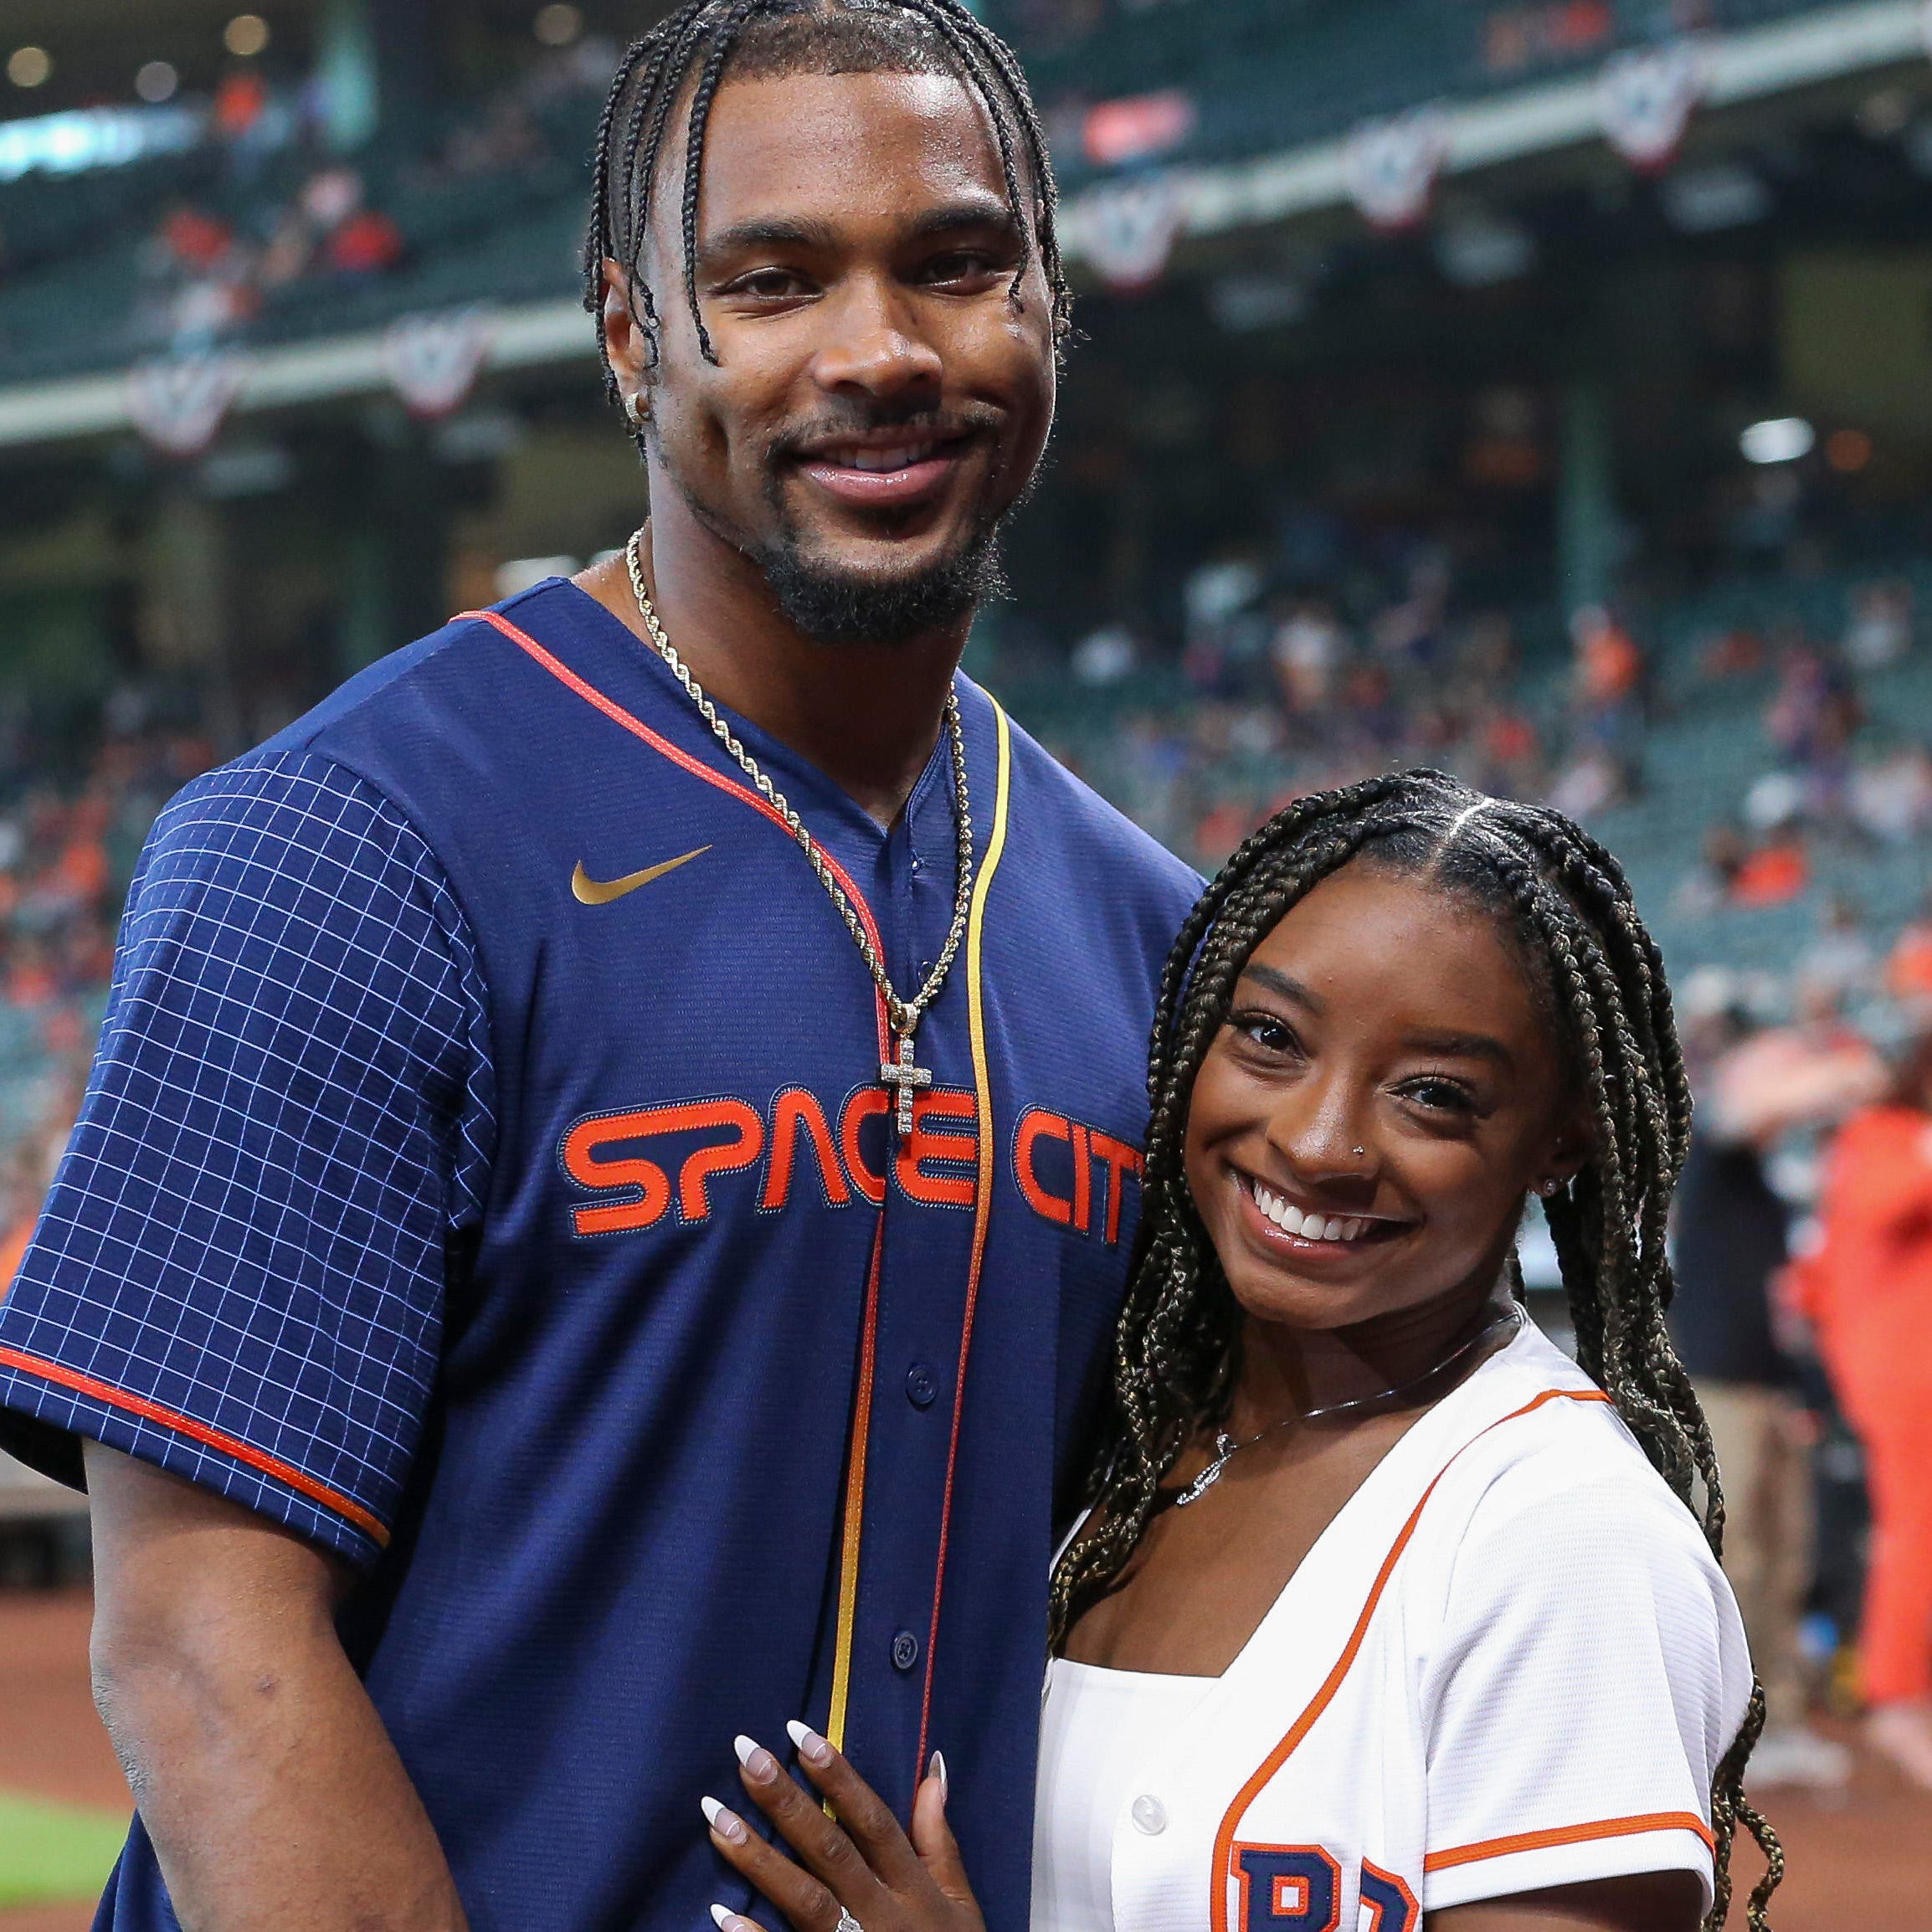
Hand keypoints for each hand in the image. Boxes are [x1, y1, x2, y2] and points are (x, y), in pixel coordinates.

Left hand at [702, 1725, 984, 1931]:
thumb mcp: (958, 1901)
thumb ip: (939, 1840)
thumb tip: (932, 1773)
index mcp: (911, 1886)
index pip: (871, 1820)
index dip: (837, 1777)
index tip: (799, 1733)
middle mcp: (880, 1912)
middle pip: (829, 1850)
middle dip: (786, 1801)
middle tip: (746, 1755)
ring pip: (804, 1899)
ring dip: (759, 1857)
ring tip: (717, 1817)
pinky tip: (722, 1914)